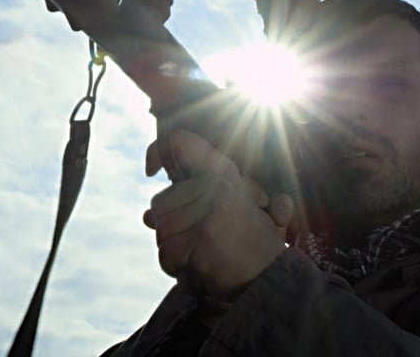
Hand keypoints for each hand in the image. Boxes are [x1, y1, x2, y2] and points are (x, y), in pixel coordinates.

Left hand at [143, 129, 294, 299]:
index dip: (158, 150)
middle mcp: (216, 184)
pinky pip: (167, 254)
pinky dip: (178, 269)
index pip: (180, 142)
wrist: (273, 279)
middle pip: (159, 203)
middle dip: (171, 230)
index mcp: (223, 171)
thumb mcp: (226, 210)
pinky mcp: (203, 237)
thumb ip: (185, 205)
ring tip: (204, 256)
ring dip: (175, 251)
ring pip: (161, 230)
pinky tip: (202, 270)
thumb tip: (146, 217)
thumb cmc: (248, 245)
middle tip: (200, 242)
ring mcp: (210, 210)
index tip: (151, 169)